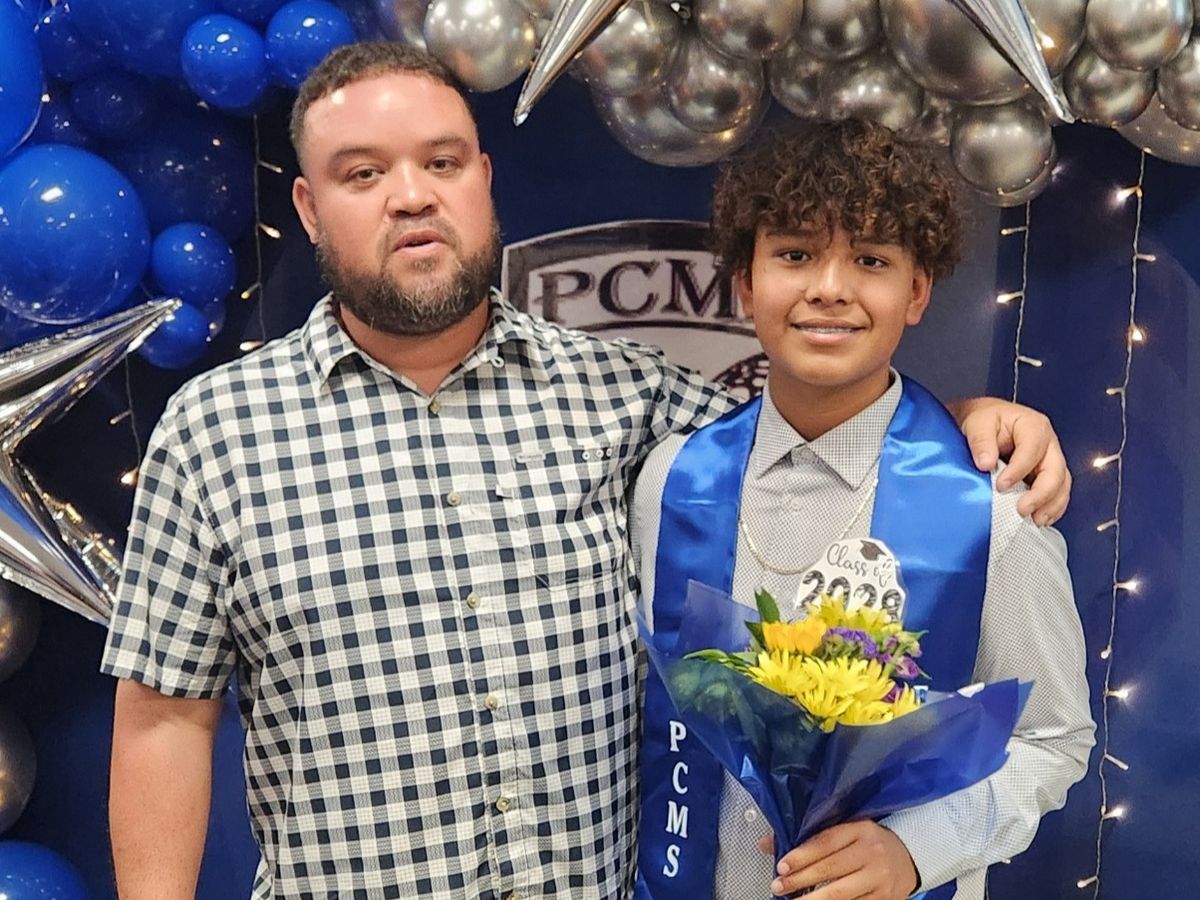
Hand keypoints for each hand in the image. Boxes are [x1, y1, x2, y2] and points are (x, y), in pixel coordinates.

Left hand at [769, 820, 918, 899]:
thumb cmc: (869, 842)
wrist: (910, 856)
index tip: (781, 866)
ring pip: (840, 894)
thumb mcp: (846, 829)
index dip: (801, 855)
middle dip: (799, 880)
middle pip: (829, 869)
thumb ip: (809, 835)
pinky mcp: (884, 899)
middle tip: (778, 886)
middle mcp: (872, 852)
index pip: (825, 842)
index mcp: (860, 830)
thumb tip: (766, 843)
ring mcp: (879, 878)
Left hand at [948, 396, 1070, 525]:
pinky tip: (1039, 519)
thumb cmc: (985, 420)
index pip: (1033, 450)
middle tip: (1023, 509)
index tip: (1001, 485)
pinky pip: (1057, 493)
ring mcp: (1050, 460)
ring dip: (1051, 504)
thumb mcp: (977, 423)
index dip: (1019, 470)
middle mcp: (1047, 443)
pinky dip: (1051, 507)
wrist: (985, 422)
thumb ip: (981, 441)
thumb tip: (986, 463)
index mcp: (1033, 426)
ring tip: (1035, 520)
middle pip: (1055, 470)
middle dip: (1042, 493)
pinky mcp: (1046, 475)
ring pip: (1061, 484)